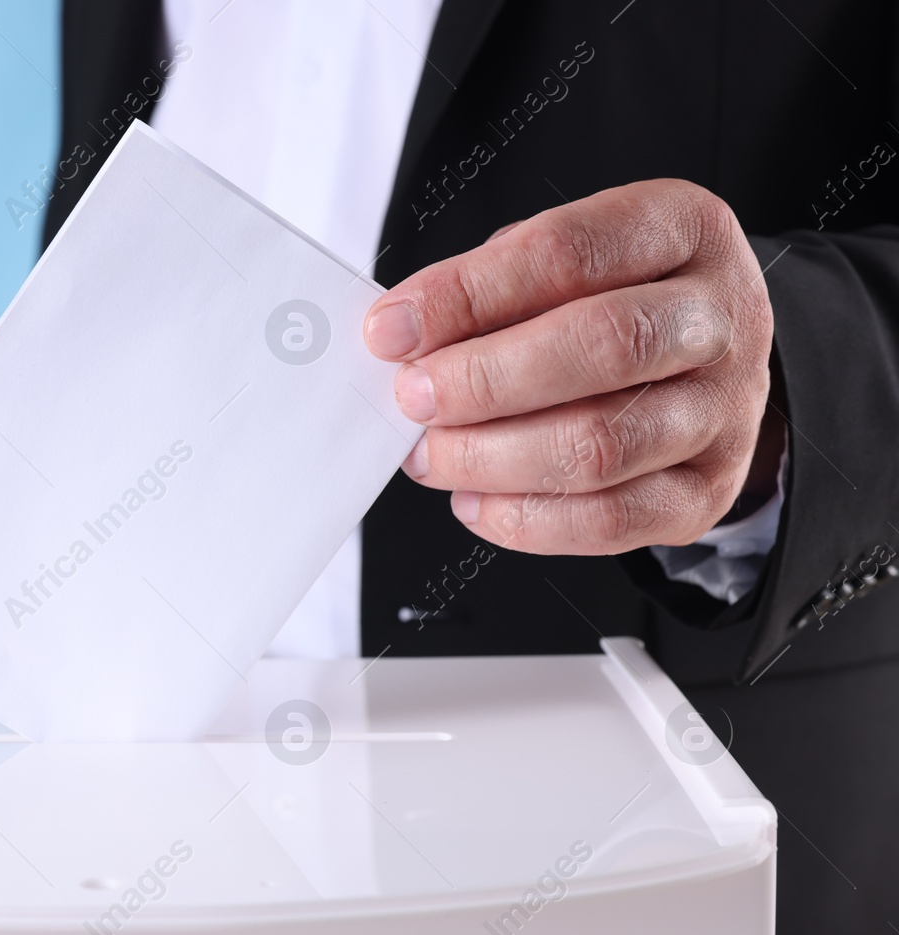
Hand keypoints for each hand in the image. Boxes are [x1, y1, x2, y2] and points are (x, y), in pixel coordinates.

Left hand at [363, 179, 776, 553]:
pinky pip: (611, 521)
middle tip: (413, 397)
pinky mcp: (708, 491)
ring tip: (431, 454)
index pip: (569, 253)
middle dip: (482, 380)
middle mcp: (720, 318)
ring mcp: (725, 410)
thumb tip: (403, 337)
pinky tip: (474, 500)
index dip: (467, 294)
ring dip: (492, 458)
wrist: (707, 363)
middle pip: (600, 347)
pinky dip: (525, 519)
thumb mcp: (556, 262)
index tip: (392, 330)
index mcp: (681, 230)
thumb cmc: (611, 300)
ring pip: (601, 445)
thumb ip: (489, 288)